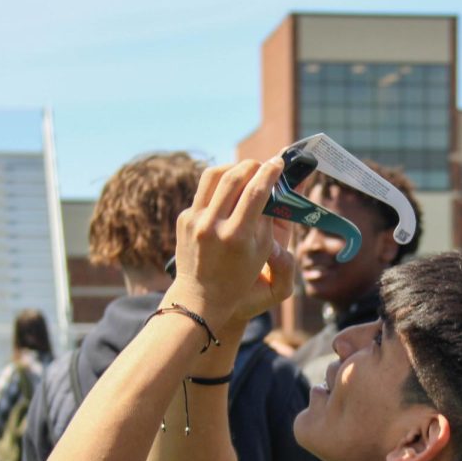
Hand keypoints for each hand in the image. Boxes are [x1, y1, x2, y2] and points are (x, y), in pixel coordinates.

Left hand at [164, 159, 295, 328]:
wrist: (200, 297)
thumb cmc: (240, 278)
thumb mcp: (264, 253)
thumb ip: (272, 219)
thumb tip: (274, 186)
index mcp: (236, 237)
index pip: (256, 192)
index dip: (270, 172)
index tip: (278, 163)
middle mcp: (212, 226)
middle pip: (233, 177)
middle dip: (252, 165)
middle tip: (263, 165)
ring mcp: (194, 221)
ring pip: (213, 175)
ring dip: (232, 168)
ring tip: (245, 172)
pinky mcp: (183, 219)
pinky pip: (203, 192)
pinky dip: (219, 187)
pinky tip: (228, 194)